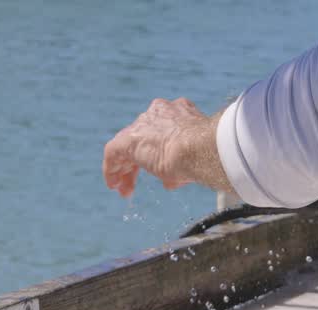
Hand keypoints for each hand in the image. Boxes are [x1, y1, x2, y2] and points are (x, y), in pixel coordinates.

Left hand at [103, 98, 230, 197]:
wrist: (200, 148)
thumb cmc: (205, 154)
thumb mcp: (194, 160)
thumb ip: (179, 167)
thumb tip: (170, 181)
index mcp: (178, 112)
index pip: (160, 131)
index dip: (155, 152)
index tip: (156, 169)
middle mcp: (158, 114)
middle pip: (141, 138)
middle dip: (137, 162)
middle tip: (134, 182)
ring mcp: (142, 124)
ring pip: (126, 146)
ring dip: (124, 169)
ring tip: (123, 189)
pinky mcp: (129, 139)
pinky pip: (113, 153)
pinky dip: (111, 169)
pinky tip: (113, 184)